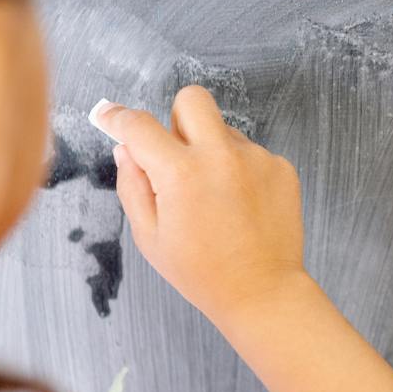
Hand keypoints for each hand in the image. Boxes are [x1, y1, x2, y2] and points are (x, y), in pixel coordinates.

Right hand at [100, 86, 306, 324]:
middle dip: (176, 118)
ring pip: (223, 131)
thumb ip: (133, 185)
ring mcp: (257, 158)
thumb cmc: (201, 271)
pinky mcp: (282, 167)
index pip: (140, 126)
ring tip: (215, 200)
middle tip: (176, 155)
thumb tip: (126, 149)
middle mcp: (221, 156)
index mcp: (181, 173)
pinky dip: (240, 170)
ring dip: (211, 152)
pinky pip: (251, 153)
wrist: (262, 291)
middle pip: (192, 100)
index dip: (118, 118)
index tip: (110, 117)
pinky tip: (240, 205)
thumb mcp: (150, 235)